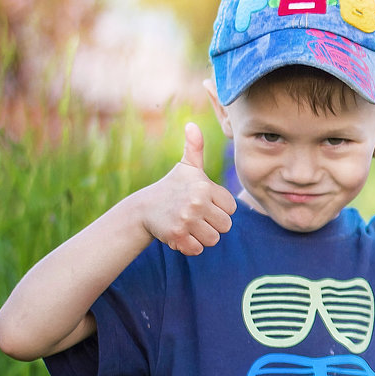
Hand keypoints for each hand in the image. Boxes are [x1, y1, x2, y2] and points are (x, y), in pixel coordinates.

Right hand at [142, 123, 237, 254]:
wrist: (143, 208)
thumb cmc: (172, 187)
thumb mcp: (186, 167)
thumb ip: (195, 147)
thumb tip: (192, 125)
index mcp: (204, 187)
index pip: (231, 209)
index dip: (219, 208)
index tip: (203, 203)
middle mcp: (196, 203)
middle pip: (225, 226)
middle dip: (212, 224)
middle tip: (196, 216)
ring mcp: (186, 220)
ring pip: (213, 240)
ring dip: (202, 236)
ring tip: (189, 225)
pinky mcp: (177, 237)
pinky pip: (197, 250)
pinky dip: (190, 246)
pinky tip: (181, 234)